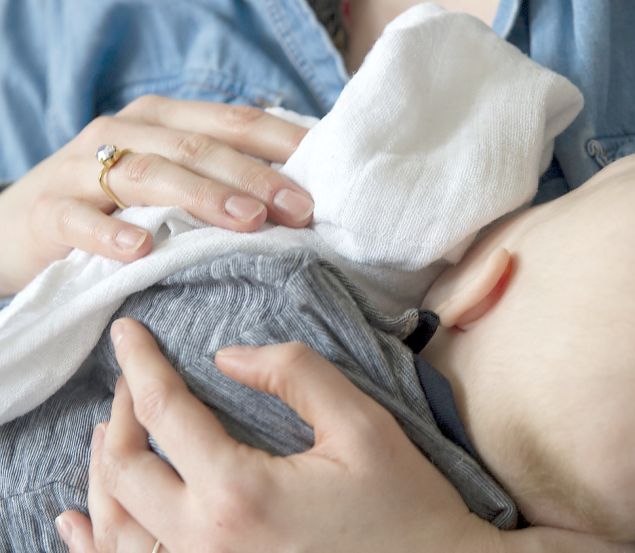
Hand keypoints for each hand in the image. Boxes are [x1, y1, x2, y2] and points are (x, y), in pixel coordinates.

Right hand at [0, 96, 313, 294]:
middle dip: (256, 177)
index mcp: (164, 120)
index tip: (325, 181)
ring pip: (148, 174)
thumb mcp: (170, 183)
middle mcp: (125, 132)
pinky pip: (79, 219)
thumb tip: (302, 197)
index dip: (281, 147)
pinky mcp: (48, 210)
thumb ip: (222, 180)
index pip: (233, 122)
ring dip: (202, 197)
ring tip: (247, 222)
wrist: (21, 230)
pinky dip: (111, 232)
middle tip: (299, 210)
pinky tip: (142, 249)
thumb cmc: (115, 207)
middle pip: (200, 147)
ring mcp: (82, 169)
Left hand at [56, 318, 500, 552]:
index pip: (166, 414)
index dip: (142, 365)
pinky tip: (82, 523)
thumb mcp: (363, 425)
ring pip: (118, 528)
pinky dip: (102, 540)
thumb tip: (231, 357)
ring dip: (105, 473)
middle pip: (125, 473)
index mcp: (239, 493)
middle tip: (135, 379)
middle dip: (120, 416)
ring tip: (110, 433)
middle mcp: (206, 542)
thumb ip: (297, 375)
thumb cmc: (404, 505)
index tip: (127, 333)